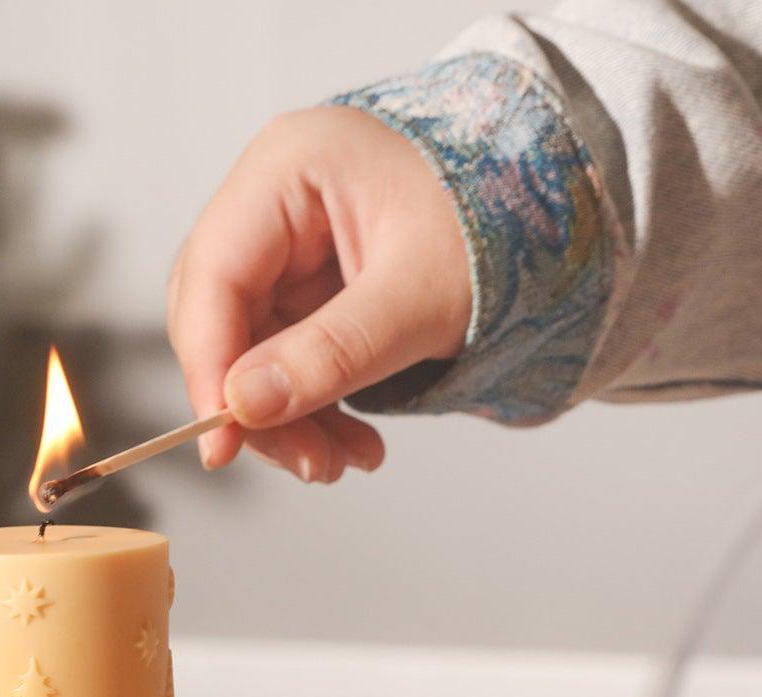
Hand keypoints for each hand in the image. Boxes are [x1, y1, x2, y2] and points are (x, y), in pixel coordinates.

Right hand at [168, 106, 471, 482]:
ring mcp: (285, 249)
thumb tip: (244, 407)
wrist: (553, 220)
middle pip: (218, 320)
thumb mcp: (418, 295)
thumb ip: (330, 352)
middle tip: (307, 464)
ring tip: (341, 462)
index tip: (225, 442)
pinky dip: (310, 411)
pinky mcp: (304, 291)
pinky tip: (349, 443)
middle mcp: (270, 203)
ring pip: (246, 353)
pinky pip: (282, 363)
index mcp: (286, 168)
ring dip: (287, 421)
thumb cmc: (499, 224)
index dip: (209, 367)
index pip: (212, 275)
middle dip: (257, 405)